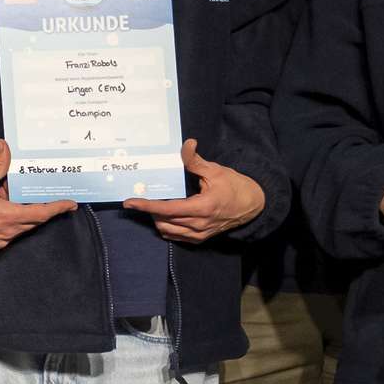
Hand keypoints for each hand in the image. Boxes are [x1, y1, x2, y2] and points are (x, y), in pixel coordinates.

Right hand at [0, 139, 73, 252]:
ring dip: (17, 213)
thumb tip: (3, 146)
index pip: (42, 214)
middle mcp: (7, 233)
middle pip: (32, 220)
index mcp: (9, 217)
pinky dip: (6, 221)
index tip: (70, 205)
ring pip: (18, 227)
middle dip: (32, 206)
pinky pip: (6, 233)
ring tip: (2, 197)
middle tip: (27, 192)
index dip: (58, 208)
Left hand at [122, 140, 265, 243]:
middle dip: (149, 211)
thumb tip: (186, 144)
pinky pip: (176, 236)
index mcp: (201, 208)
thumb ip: (196, 161)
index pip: (166, 209)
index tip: (129, 202)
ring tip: (155, 206)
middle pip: (163, 221)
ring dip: (157, 219)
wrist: (254, 205)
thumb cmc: (235, 186)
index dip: (146, 206)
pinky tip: (165, 217)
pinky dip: (167, 227)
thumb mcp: (216, 171)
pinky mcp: (201, 239)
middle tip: (143, 198)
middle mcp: (198, 224)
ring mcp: (199, 234)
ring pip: (167, 231)